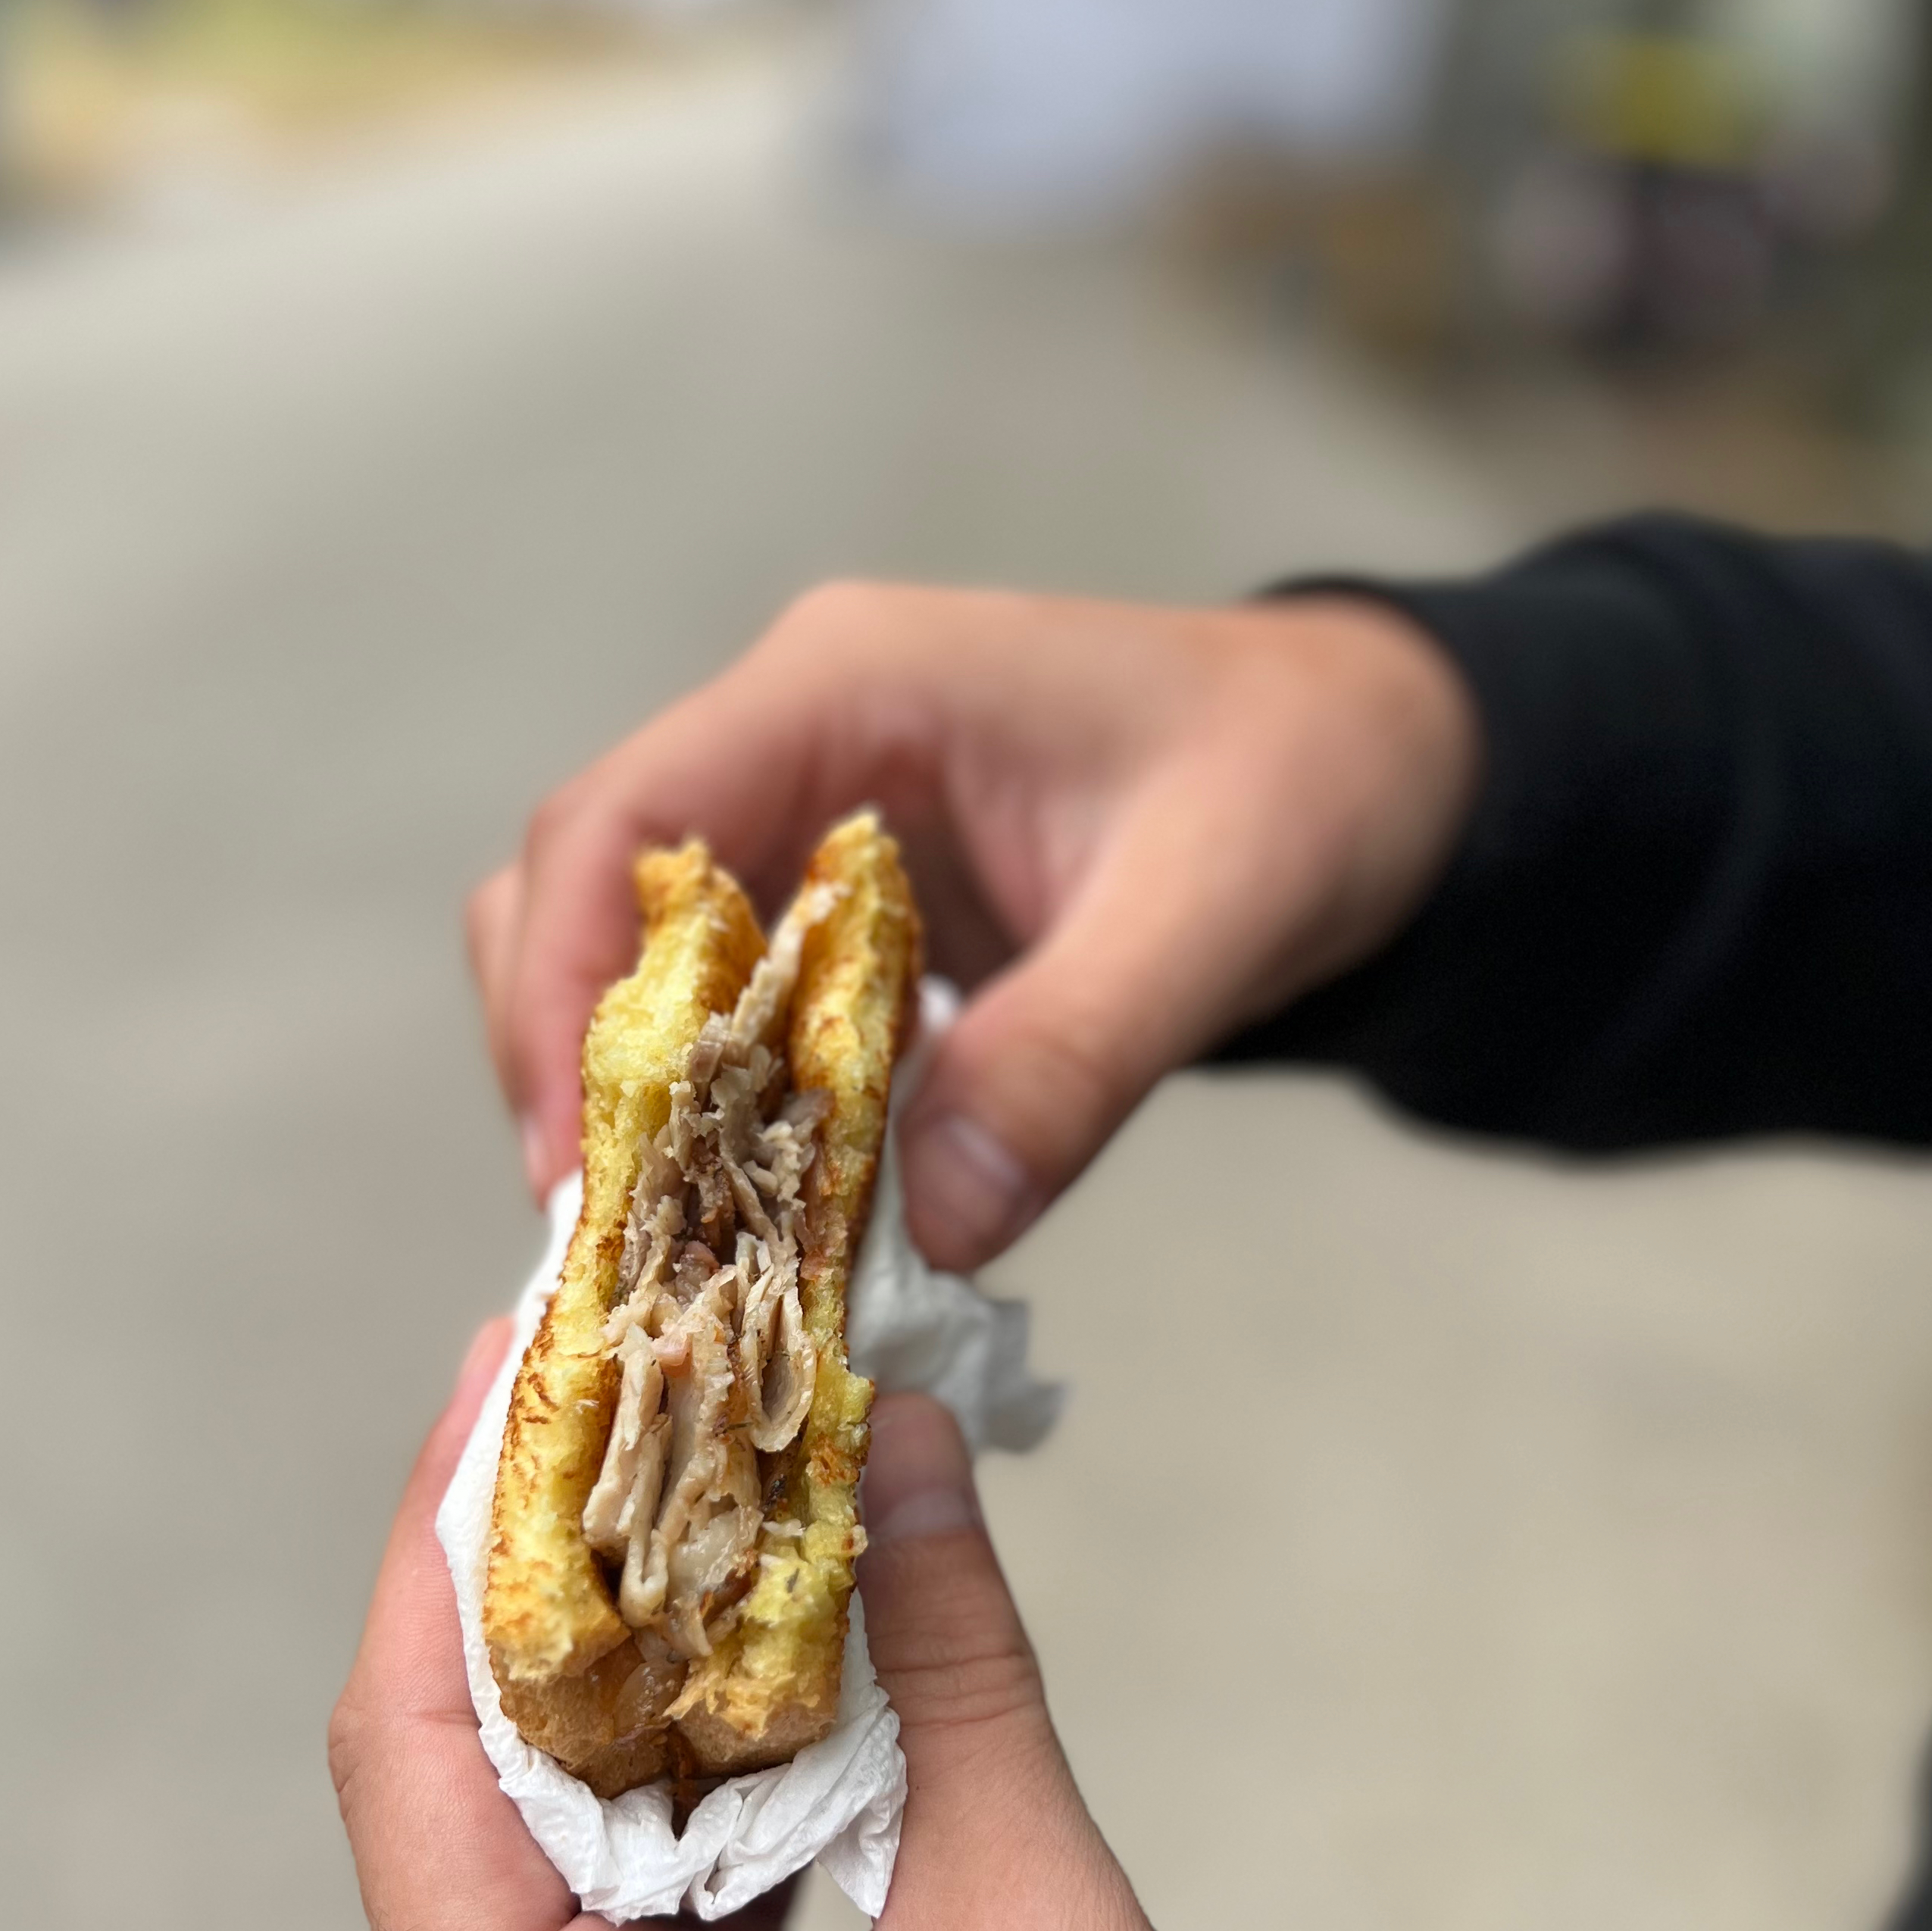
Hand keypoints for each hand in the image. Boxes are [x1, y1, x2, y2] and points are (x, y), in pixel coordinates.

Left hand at [331, 1337, 1476, 1930]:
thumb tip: (891, 1436)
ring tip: (724, 1446)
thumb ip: (947, 1666)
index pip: (418, 1753)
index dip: (455, 1526)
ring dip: (669, 1656)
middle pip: (489, 1781)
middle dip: (566, 1564)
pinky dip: (745, 1764)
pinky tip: (811, 1625)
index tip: (515, 1346)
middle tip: (632, 1353)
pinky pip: (690, 1906)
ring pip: (596, 1836)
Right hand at [470, 586, 1476, 1267]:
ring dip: (645, 1102)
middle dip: (578, 1063)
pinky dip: (733, 1117)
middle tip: (624, 1234)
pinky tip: (774, 1217)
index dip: (561, 989)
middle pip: (582, 894)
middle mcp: (795, 741)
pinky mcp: (845, 910)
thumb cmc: (1301, 785)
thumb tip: (937, 1227)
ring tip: (689, 1244)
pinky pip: (735, 1015)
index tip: (577, 1157)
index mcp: (846, 686)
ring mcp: (810, 822)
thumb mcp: (1211, 915)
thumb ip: (1073, 1059)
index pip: (619, 823)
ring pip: (636, 961)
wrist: (1370, 766)